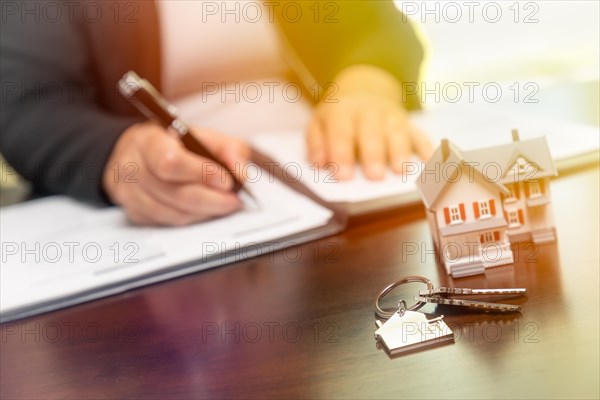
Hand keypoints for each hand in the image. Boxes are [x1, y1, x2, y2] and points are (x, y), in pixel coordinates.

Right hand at [103, 122, 249, 225]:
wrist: (141, 153)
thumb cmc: (175, 144)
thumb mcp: (202, 136)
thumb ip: (227, 149)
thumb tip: (241, 173)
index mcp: (149, 141)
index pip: (171, 162)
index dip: (202, 174)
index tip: (226, 180)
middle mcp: (133, 168)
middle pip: (177, 194)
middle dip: (213, 200)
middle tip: (234, 200)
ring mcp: (130, 194)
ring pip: (176, 214)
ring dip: (206, 212)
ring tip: (224, 204)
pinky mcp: (135, 214)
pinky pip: (170, 223)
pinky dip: (194, 219)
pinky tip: (205, 209)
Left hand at [307, 65, 432, 179]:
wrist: (364, 89)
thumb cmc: (338, 116)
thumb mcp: (319, 123)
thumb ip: (317, 143)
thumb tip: (319, 163)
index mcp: (342, 111)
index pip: (341, 133)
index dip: (342, 154)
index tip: (343, 176)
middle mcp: (368, 111)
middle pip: (372, 133)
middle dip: (374, 155)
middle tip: (374, 176)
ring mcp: (391, 115)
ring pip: (397, 133)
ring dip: (400, 151)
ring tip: (400, 170)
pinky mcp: (408, 122)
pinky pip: (419, 134)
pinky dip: (426, 147)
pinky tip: (430, 160)